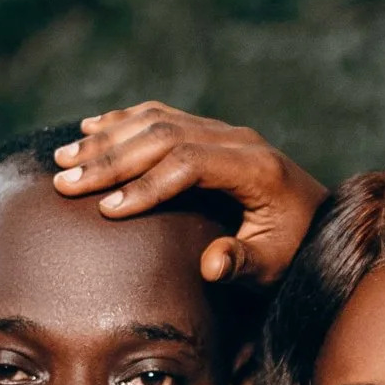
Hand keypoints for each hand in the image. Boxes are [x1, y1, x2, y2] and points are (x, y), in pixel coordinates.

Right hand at [52, 102, 327, 283]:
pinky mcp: (212, 132)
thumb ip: (243, 264)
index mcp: (255, 168)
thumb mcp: (274, 267)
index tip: (107, 210)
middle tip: (66, 183)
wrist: (320, 223)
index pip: (188, 164)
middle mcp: (238, 140)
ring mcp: (224, 131)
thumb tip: (210, 266)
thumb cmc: (294, 251)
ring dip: (107, 138)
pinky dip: (123, 122)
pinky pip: (162, 117)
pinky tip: (89, 130)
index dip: (145, 185)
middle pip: (163, 136)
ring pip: (157, 121)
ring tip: (64, 159)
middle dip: (111, 160)